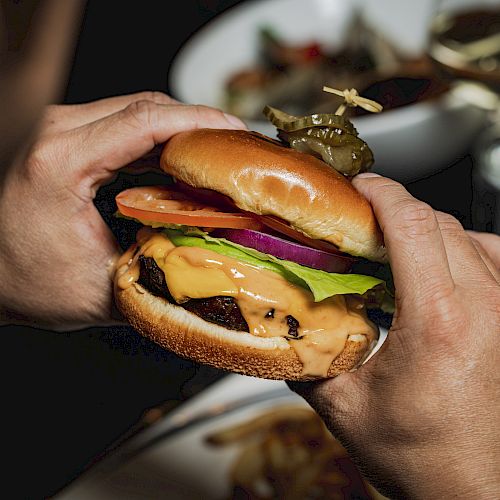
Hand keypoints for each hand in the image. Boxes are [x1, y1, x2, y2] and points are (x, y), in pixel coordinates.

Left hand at [0, 91, 245, 329]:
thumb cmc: (23, 285)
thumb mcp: (104, 290)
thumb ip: (162, 275)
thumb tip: (211, 264)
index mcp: (59, 163)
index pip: (145, 121)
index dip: (199, 122)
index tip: (235, 131)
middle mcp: (51, 133)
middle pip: (144, 106)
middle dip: (197, 123)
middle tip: (233, 146)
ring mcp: (53, 131)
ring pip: (133, 110)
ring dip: (178, 130)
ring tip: (212, 155)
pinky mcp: (60, 138)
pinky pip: (118, 124)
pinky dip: (155, 139)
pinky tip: (177, 161)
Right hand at [290, 173, 499, 498]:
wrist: (470, 488)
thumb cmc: (421, 455)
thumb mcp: (343, 406)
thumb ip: (305, 358)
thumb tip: (279, 326)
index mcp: (438, 322)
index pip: (413, 224)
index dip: (382, 193)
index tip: (360, 188)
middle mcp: (483, 307)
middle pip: (437, 221)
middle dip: (395, 209)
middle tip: (363, 222)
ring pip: (467, 232)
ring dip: (426, 228)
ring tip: (395, 244)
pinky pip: (493, 253)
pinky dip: (463, 243)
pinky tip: (442, 261)